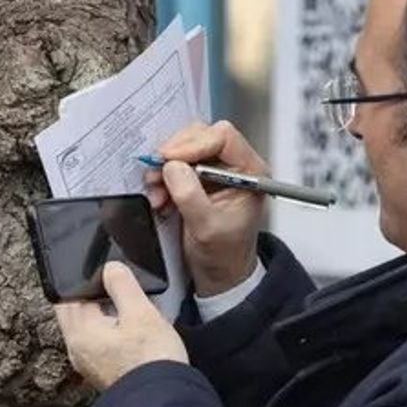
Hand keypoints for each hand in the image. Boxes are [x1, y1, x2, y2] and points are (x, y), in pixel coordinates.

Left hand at [54, 263, 187, 390]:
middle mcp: (78, 350)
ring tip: (124, 308)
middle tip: (113, 287)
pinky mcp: (103, 372)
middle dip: (89, 297)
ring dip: (99, 315)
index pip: (68, 295)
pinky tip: (128, 331)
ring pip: (86, 329)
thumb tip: (110, 269)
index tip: (102, 272)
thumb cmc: (152, 360)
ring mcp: (89, 364)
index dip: (84, 280)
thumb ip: (122, 285)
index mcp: (80, 332)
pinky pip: (97, 344)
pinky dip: (106, 332)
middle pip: (75, 313)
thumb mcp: (141, 313)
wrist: (162, 402)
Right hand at [145, 121, 264, 295]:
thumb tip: (173, 167)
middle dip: (174, 155)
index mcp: (250, 172)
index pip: (223, 137)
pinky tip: (159, 197)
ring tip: (157, 192)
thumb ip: (191, 196)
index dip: (193, 144)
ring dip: (164, 168)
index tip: (170, 159)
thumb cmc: (225, 253)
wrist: (220, 271)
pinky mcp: (198, 176)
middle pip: (200, 135)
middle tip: (156, 174)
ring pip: (184, 148)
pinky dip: (162, 177)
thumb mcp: (207, 228)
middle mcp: (234, 165)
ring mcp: (215, 169)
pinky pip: (175, 164)